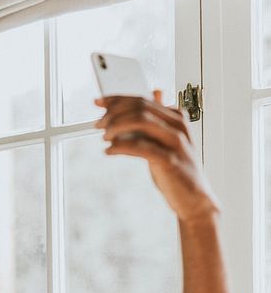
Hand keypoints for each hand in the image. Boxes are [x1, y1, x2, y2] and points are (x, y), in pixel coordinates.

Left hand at [95, 91, 219, 224]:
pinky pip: (140, 147)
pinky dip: (121, 146)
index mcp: (176, 118)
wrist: (194, 200)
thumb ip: (160, 120)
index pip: (143, 99)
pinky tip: (109, 151)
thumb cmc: (177, 171)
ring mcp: (175, 142)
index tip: (98, 102)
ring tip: (104, 137)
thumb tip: (156, 92)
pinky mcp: (169, 160)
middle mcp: (178, 126)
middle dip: (114, 113)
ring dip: (117, 126)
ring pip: (141, 120)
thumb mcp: (168, 141)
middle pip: (141, 107)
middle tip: (98, 124)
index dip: (118, 99)